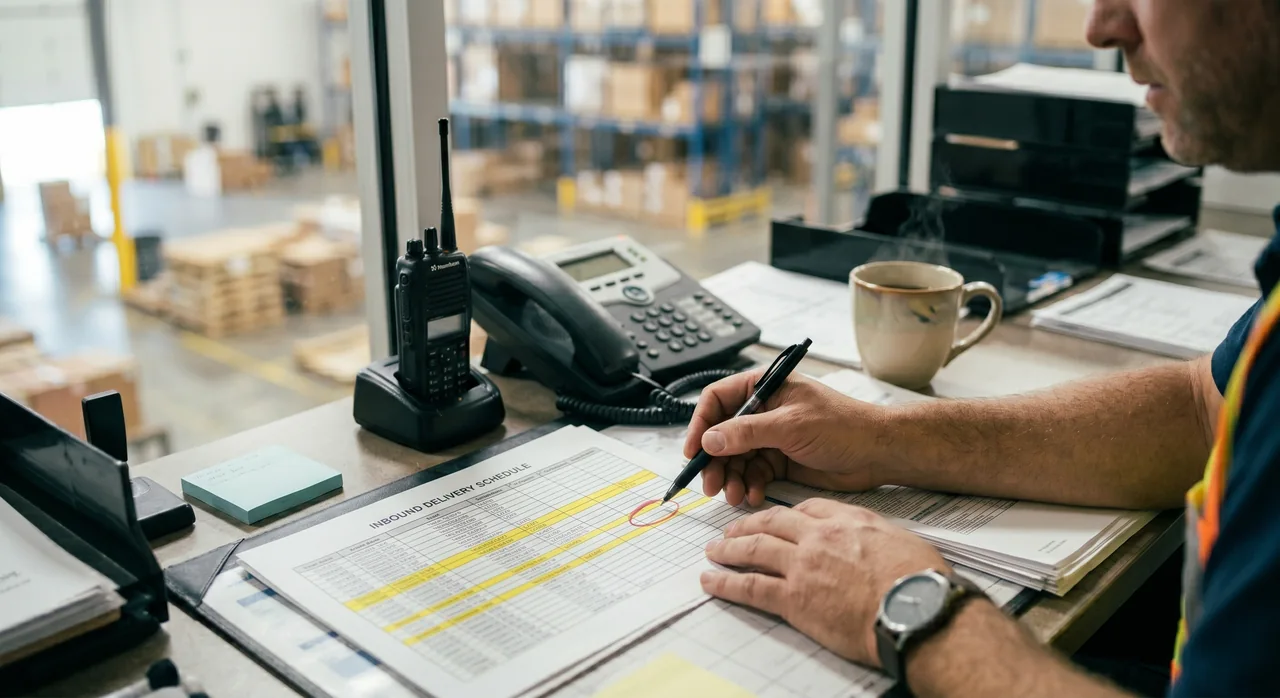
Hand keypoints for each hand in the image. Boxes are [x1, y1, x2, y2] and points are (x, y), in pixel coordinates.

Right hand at [683, 369, 885, 505]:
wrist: (877, 452)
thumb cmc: (843, 425)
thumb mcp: (790, 425)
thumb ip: (747, 432)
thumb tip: (709, 440)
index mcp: (764, 387)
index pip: (718, 400)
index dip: (701, 425)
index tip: (693, 451)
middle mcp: (763, 410)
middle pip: (722, 434)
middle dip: (715, 461)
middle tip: (711, 485)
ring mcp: (770, 436)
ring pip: (735, 458)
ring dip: (731, 478)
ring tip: (734, 495)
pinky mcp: (779, 459)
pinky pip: (753, 473)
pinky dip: (750, 486)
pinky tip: (753, 496)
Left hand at [701, 498, 950, 666]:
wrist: (915, 608)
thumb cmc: (919, 580)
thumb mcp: (902, 541)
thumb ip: (878, 538)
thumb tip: (878, 545)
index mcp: (846, 520)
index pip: (806, 508)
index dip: (785, 513)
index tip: (776, 517)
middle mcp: (819, 538)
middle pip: (772, 522)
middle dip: (747, 524)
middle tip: (731, 529)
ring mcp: (803, 566)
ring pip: (754, 549)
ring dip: (728, 549)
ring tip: (713, 551)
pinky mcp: (794, 599)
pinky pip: (750, 586)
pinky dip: (726, 583)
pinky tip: (711, 581)